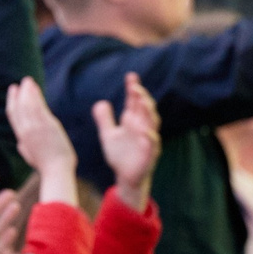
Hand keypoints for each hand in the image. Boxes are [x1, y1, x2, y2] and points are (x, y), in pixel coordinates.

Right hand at [4, 79, 78, 190]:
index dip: (11, 101)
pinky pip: (38, 106)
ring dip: (27, 91)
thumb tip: (19, 142)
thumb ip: (24, 147)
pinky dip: (35, 95)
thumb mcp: (30, 156)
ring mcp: (35, 127)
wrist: (56, 170)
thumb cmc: (47, 165)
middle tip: (21, 83)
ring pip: (27, 104)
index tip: (12, 90)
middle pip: (18, 107)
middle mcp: (26, 131)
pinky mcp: (46, 125)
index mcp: (21, 138)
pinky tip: (35, 87)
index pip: (13, 115)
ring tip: (28, 81)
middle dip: (18, 93)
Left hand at [91, 72, 160, 208]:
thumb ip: (104, 120)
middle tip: (134, 86)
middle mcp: (142, 127)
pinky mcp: (149, 153)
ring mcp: (147, 140)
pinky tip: (144, 131)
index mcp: (133, 122)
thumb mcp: (108, 136)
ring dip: (148, 111)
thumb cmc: (120, 155)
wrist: (126, 177)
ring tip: (141, 101)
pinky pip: (152, 143)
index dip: (133, 89)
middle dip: (141, 97)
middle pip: (145, 108)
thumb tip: (100, 102)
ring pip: (152, 122)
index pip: (135, 102)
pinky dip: (150, 136)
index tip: (130, 76)